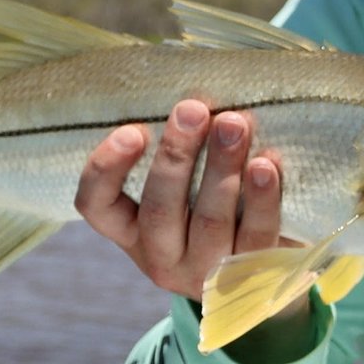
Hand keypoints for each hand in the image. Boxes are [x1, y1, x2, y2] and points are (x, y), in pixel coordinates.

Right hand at [75, 101, 285, 301]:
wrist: (262, 273)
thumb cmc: (212, 210)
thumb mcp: (183, 191)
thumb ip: (181, 154)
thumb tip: (194, 89)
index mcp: (132, 231)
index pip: (97, 206)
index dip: (106, 169)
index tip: (132, 131)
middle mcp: (162, 257)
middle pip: (160, 210)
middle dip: (177, 156)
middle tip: (194, 110)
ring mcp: (207, 272)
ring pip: (210, 223)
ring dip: (222, 169)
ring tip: (234, 125)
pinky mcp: (252, 275)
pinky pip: (256, 236)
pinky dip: (262, 198)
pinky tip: (267, 165)